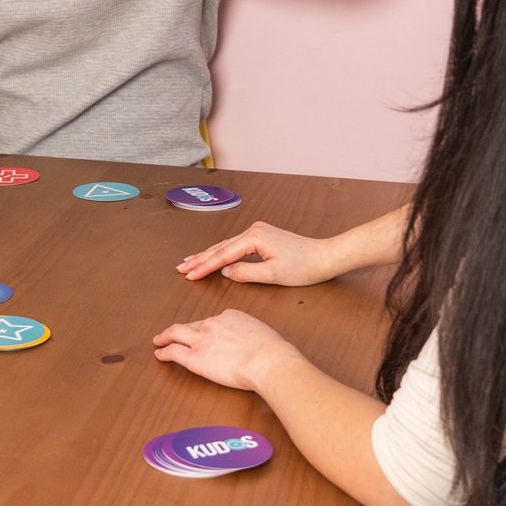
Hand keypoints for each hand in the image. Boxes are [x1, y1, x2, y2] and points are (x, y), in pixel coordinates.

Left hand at [154, 309, 299, 391]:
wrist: (268, 359)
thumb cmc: (273, 352)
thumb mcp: (264, 335)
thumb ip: (253, 338)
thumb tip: (256, 346)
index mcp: (230, 316)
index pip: (213, 322)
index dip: (206, 329)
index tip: (204, 334)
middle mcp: (213, 323)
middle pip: (192, 324)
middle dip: (181, 329)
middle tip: (172, 333)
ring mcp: (202, 339)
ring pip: (176, 333)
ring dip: (165, 336)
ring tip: (158, 340)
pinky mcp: (195, 357)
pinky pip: (174, 351)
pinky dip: (164, 352)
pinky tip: (159, 354)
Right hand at [177, 222, 340, 285]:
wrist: (325, 257)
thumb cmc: (303, 267)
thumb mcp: (273, 275)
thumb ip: (246, 273)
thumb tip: (226, 272)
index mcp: (254, 238)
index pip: (222, 255)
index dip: (204, 266)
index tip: (189, 275)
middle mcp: (253, 230)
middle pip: (220, 246)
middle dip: (200, 258)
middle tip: (181, 268)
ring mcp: (257, 231)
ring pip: (226, 245)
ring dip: (208, 254)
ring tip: (190, 262)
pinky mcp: (262, 236)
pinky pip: (235, 244)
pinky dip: (222, 252)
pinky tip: (213, 256)